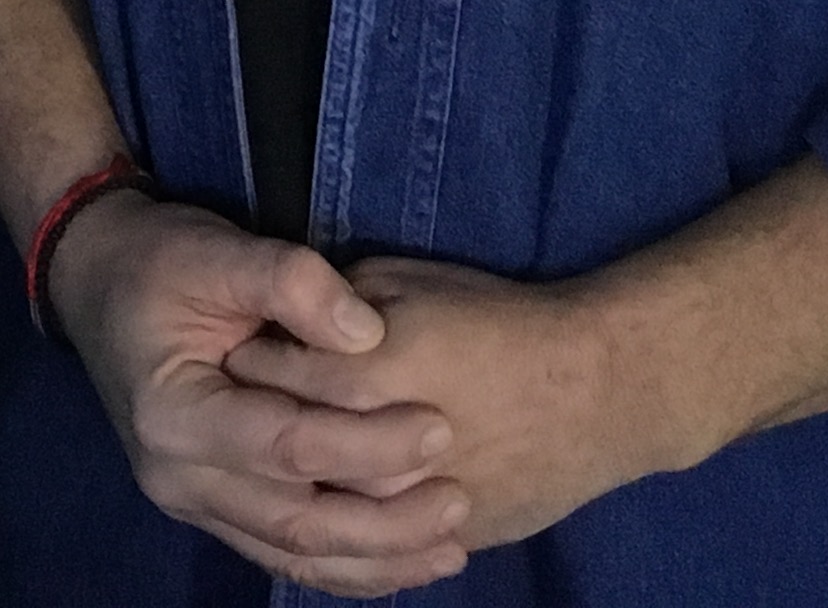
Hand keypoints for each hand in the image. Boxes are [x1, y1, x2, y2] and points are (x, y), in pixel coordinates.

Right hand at [44, 192, 471, 595]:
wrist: (98, 280)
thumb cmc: (158, 261)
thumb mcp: (215, 250)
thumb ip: (289, 281)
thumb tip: (370, 333)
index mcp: (173, 415)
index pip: (288, 447)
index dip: (369, 443)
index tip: (442, 425)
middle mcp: (177, 477)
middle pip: (298, 524)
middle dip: (387, 522)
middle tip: (461, 498)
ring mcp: (192, 501)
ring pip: (295, 556)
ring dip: (378, 560)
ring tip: (452, 547)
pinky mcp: (213, 507)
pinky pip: (285, 555)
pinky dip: (348, 567)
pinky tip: (404, 562)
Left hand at [223, 254, 671, 554]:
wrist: (600, 390)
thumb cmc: (500, 320)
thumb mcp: (407, 279)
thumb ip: (335, 300)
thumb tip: (281, 319)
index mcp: (370, 372)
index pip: (268, 371)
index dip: (243, 356)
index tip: (227, 344)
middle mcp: (386, 450)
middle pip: (289, 449)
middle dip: (258, 424)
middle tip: (240, 406)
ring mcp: (420, 505)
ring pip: (330, 510)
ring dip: (296, 486)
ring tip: (279, 460)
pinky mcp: (453, 537)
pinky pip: (380, 547)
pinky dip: (348, 531)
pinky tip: (328, 507)